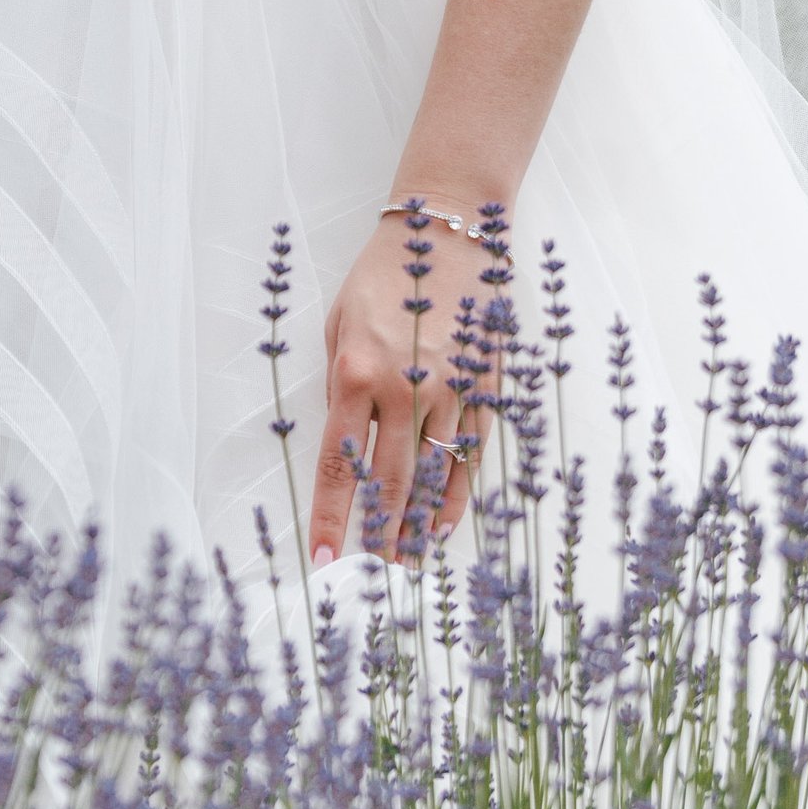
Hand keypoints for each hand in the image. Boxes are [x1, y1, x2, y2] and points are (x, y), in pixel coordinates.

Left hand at [310, 210, 506, 566]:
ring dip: (417, 527)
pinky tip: (442, 526)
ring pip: (431, 477)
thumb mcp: (340, 321)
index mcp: (356, 372)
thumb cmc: (384, 274)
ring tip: (405, 565)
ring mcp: (450, 392)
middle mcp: (404, 389)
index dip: (331, 516)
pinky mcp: (484, 390)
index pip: (338, 464)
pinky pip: (469, 457)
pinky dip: (455, 497)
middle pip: (387, 482)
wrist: (450, 231)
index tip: (323, 556)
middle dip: (375, 535)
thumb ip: (340, 384)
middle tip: (368, 576)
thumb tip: (344, 440)